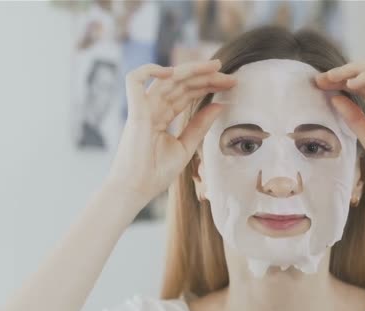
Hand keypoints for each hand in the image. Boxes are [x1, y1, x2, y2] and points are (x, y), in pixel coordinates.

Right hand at [105, 59, 235, 202]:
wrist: (137, 190)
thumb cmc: (156, 173)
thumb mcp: (186, 145)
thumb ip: (200, 125)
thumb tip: (220, 106)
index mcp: (162, 116)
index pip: (187, 93)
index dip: (208, 86)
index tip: (230, 85)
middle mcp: (152, 108)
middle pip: (180, 83)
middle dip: (205, 77)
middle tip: (230, 76)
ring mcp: (143, 108)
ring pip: (166, 78)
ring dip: (191, 70)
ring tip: (215, 67)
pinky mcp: (135, 112)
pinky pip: (134, 81)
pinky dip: (149, 70)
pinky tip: (174, 71)